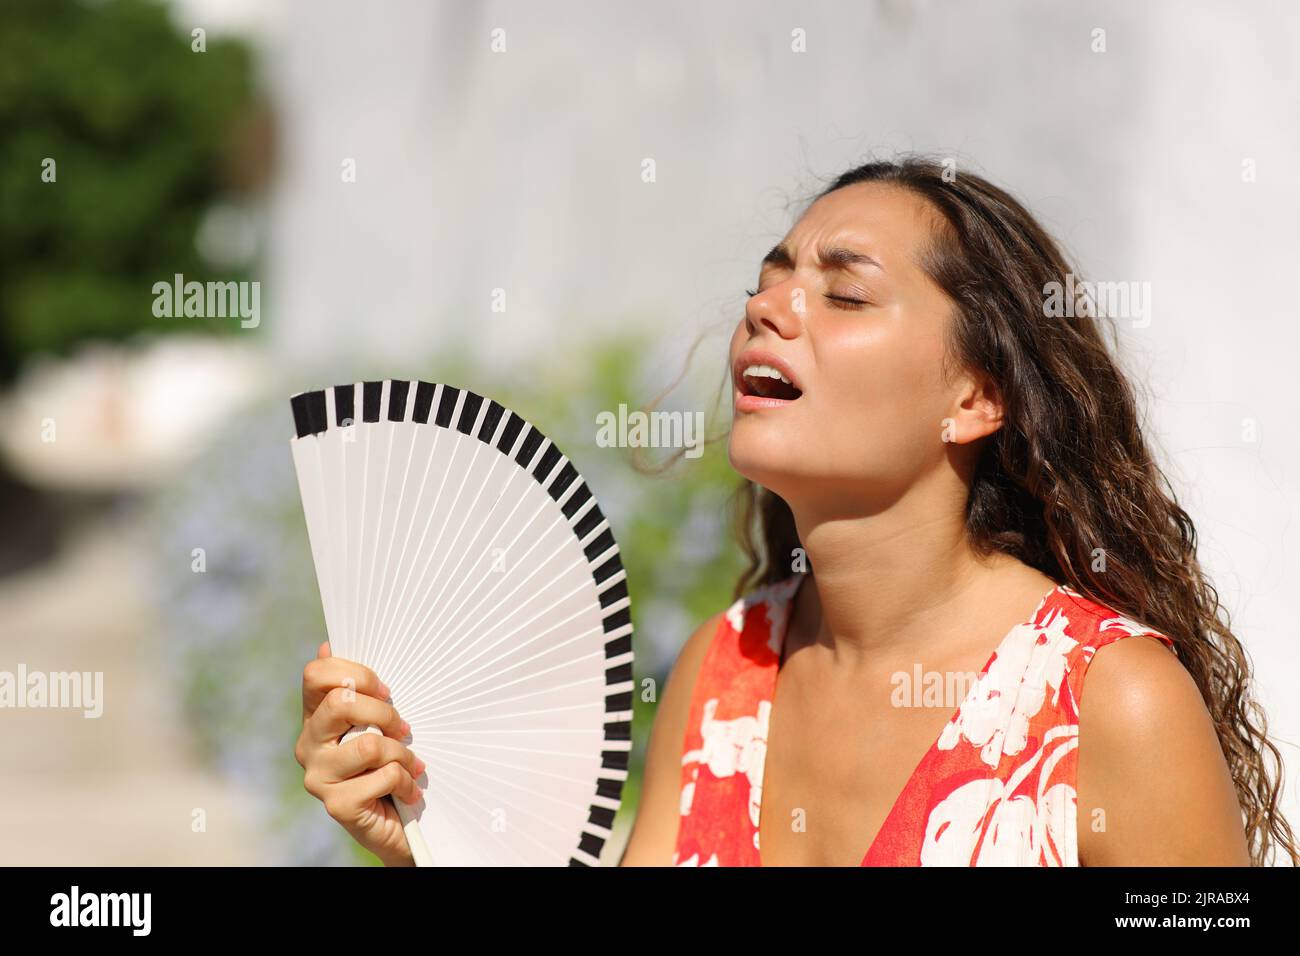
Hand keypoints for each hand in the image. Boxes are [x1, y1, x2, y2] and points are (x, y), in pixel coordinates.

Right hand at [296, 641, 423, 865]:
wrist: (396, 822)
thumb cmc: (387, 762)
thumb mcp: (377, 720)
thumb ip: (358, 687)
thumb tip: (327, 644)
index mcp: (315, 716)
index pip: (316, 674)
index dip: (357, 674)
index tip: (387, 691)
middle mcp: (308, 744)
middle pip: (342, 703)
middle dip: (385, 713)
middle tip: (404, 728)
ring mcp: (318, 777)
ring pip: (368, 744)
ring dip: (401, 753)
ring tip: (410, 764)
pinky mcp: (337, 805)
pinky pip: (384, 776)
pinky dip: (407, 781)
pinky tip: (408, 791)